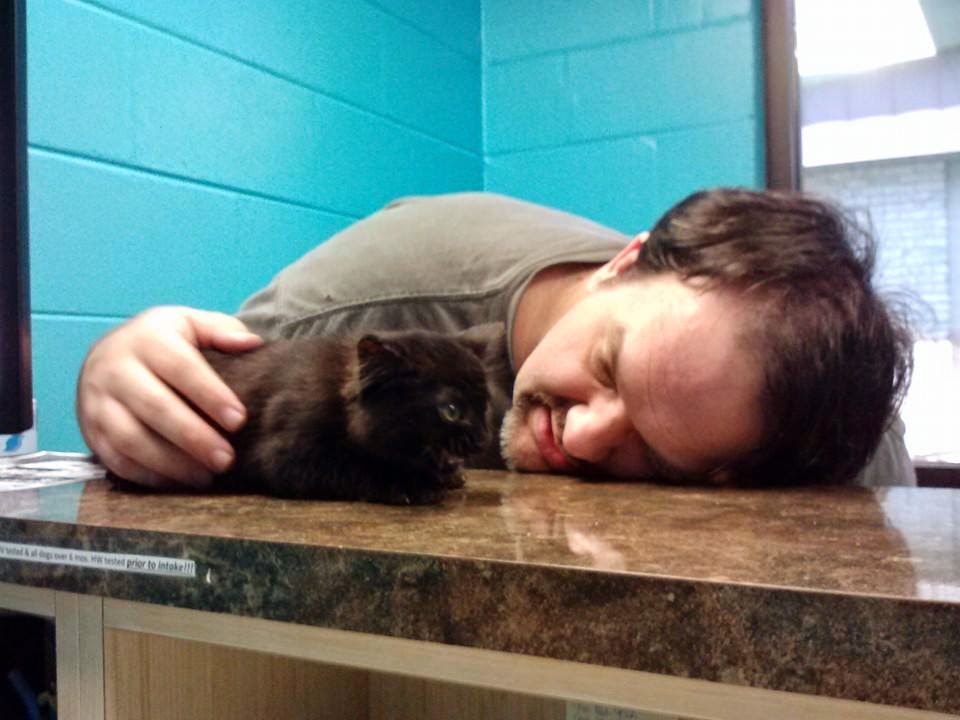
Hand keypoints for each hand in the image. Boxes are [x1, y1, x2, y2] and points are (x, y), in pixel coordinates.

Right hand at [76, 306, 262, 488]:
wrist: (105, 356)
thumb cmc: (162, 342)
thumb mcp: (189, 324)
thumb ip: (222, 330)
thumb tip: (252, 343)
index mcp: (147, 338)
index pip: (181, 367)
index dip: (210, 395)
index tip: (239, 420)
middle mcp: (115, 368)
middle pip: (155, 407)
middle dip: (194, 437)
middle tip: (227, 459)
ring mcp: (96, 402)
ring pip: (131, 438)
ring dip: (172, 463)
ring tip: (208, 476)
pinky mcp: (90, 431)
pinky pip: (116, 460)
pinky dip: (149, 475)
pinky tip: (180, 482)